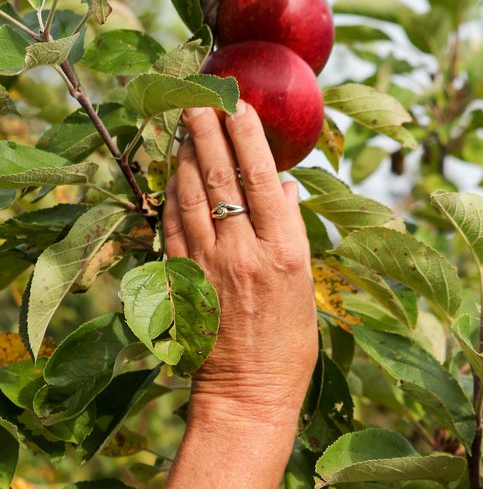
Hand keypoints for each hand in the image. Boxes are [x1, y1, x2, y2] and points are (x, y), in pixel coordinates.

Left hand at [161, 102, 317, 436]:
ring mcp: (209, 265)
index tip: (242, 104)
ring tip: (183, 121)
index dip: (249, 137)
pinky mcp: (183, 280)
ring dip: (185, 153)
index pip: (263, 179)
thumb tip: (283, 188)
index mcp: (285, 253)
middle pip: (222, 177)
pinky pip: (172, 224)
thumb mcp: (305, 288)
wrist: (248, 395)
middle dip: (209, 129)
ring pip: (191, 194)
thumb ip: (293, 234)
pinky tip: (173, 171)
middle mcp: (245, 253)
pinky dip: (172, 193)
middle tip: (200, 93)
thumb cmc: (288, 347)